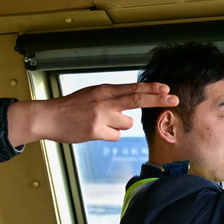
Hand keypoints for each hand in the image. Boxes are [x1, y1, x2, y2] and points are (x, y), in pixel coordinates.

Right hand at [7, 82, 177, 144]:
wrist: (49, 117)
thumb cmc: (71, 108)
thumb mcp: (92, 95)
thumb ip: (111, 98)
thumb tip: (131, 107)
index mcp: (104, 90)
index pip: (133, 87)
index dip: (152, 88)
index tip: (167, 88)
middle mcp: (105, 100)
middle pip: (138, 98)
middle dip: (158, 99)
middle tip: (174, 99)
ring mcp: (101, 115)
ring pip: (127, 123)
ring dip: (119, 125)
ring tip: (100, 123)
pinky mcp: (96, 130)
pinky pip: (115, 136)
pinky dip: (109, 135)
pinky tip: (94, 131)